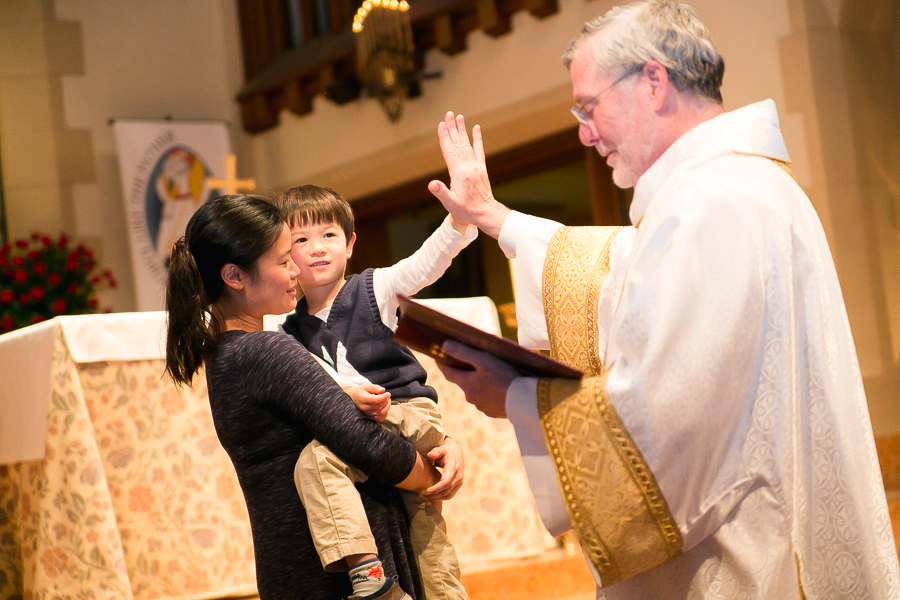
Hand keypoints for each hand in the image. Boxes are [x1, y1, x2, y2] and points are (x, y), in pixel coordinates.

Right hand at [344, 384, 390, 422]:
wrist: (352, 398)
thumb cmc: (360, 391)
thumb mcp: (366, 386)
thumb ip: (374, 388)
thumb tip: (383, 390)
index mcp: (362, 399)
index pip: (376, 400)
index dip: (384, 397)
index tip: (388, 393)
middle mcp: (364, 408)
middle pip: (379, 406)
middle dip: (386, 400)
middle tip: (387, 396)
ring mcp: (366, 414)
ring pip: (380, 413)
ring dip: (387, 407)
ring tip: (387, 401)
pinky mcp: (369, 417)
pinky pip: (379, 419)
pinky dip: (385, 415)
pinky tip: (385, 408)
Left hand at [422, 436, 463, 500]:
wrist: (457, 452)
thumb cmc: (447, 450)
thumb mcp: (442, 448)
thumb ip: (436, 451)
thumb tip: (430, 455)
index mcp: (454, 467)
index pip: (446, 482)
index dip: (436, 488)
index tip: (426, 491)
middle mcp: (458, 476)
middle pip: (446, 490)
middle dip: (433, 495)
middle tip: (421, 495)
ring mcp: (459, 482)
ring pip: (448, 495)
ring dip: (436, 498)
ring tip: (425, 497)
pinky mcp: (458, 485)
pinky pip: (450, 495)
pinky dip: (441, 498)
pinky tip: (431, 496)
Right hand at [428, 112, 509, 238]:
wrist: (486, 213)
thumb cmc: (466, 210)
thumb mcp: (450, 204)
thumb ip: (441, 192)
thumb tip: (431, 184)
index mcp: (459, 173)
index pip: (449, 151)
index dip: (444, 137)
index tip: (441, 124)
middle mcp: (468, 166)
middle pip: (457, 143)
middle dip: (452, 128)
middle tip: (448, 114)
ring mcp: (476, 166)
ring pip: (467, 144)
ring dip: (462, 130)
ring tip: (459, 117)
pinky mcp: (481, 168)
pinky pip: (479, 150)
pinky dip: (477, 139)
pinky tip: (476, 129)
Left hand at [436, 341, 518, 417]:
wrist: (523, 400)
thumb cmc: (503, 377)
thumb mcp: (483, 360)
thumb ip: (463, 353)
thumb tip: (445, 346)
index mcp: (466, 384)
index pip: (448, 373)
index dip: (442, 364)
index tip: (439, 357)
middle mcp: (470, 397)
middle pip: (463, 382)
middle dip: (464, 373)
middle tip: (470, 363)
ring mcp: (481, 406)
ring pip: (475, 392)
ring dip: (478, 384)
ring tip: (489, 375)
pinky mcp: (492, 412)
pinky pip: (487, 400)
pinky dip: (488, 393)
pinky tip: (498, 388)